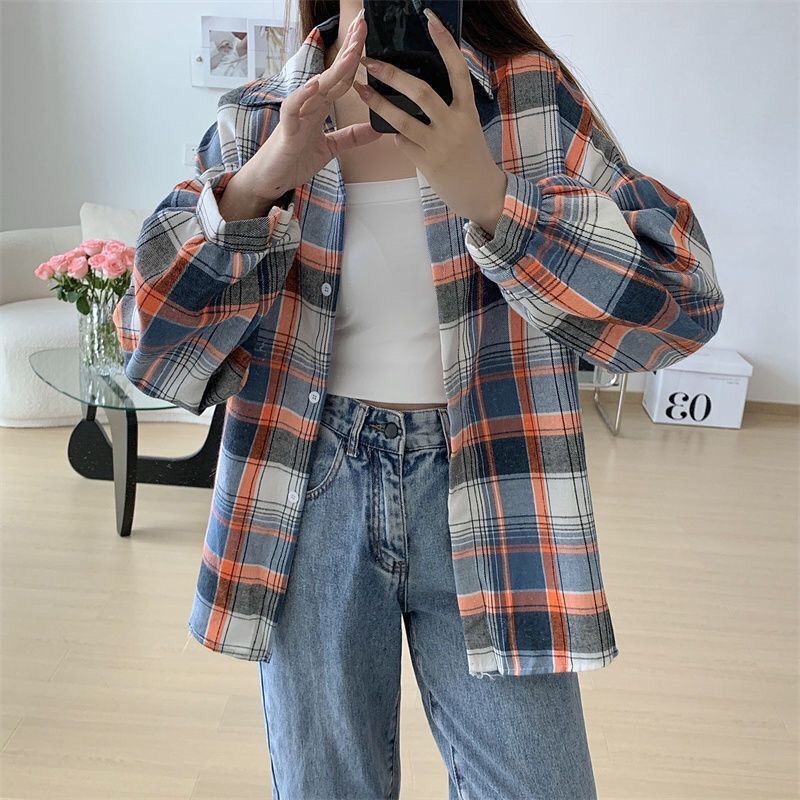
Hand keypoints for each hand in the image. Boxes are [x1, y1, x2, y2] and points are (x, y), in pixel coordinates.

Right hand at [247, 10, 382, 200]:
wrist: (271, 180)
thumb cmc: (294, 160)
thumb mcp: (331, 149)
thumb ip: (351, 137)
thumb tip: (376, 129)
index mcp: (320, 107)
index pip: (342, 77)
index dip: (355, 57)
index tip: (366, 34)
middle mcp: (309, 105)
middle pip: (333, 73)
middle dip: (348, 48)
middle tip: (362, 22)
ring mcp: (298, 116)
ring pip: (317, 87)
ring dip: (334, 69)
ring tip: (352, 52)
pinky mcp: (287, 131)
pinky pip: (294, 109)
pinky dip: (304, 96)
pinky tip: (316, 84)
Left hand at [352, 8, 506, 234]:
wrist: (481, 193)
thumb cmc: (472, 156)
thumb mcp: (467, 126)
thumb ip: (448, 108)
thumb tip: (419, 89)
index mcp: (467, 110)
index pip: (457, 69)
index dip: (445, 43)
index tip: (430, 19)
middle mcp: (454, 124)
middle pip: (421, 92)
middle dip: (392, 74)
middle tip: (371, 62)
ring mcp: (439, 145)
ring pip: (403, 119)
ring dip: (379, 103)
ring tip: (361, 90)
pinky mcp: (427, 163)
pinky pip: (403, 143)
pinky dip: (394, 134)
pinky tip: (389, 129)